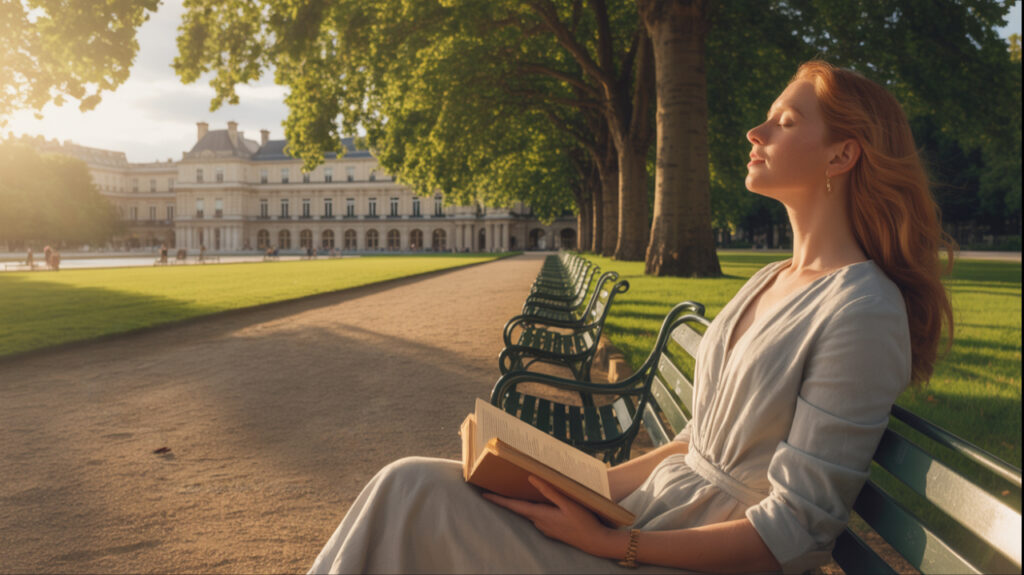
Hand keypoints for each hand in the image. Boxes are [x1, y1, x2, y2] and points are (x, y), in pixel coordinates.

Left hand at [481, 476, 619, 557]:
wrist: (596, 542)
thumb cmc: (584, 521)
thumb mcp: (568, 503)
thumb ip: (550, 491)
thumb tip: (532, 479)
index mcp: (541, 515)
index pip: (515, 506)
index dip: (498, 500)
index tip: (484, 494)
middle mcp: (540, 523)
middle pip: (519, 509)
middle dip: (506, 500)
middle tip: (494, 489)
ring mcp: (545, 528)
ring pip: (530, 513)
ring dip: (521, 504)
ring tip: (513, 492)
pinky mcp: (552, 530)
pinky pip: (538, 517)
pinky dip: (533, 509)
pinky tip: (537, 502)